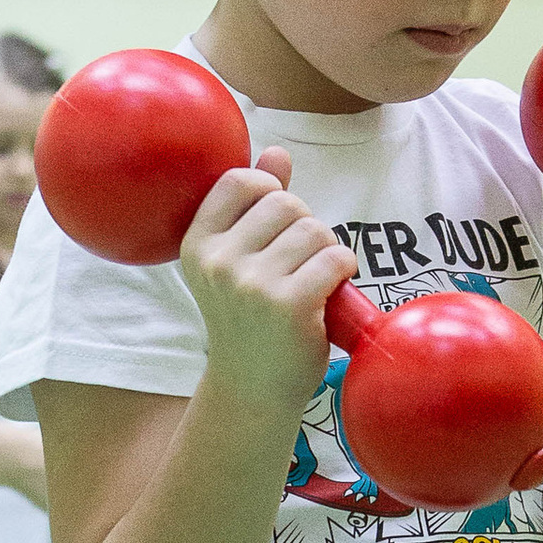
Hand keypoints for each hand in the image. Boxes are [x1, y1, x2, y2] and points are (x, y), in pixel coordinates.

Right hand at [182, 148, 354, 413]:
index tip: (276, 227)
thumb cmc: (250, 320)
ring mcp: (252, 284)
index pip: (241, 181)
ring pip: (315, 229)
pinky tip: (331, 293)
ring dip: (327, 251)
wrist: (253, 389)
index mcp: (197, 244)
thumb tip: (276, 152)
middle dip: (305, 227)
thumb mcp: (239, 262)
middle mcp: (218, 262)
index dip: (271, 193)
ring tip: (314, 281)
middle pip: (287, 203)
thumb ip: (255, 206)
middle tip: (299, 264)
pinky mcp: (289, 305)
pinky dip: (344, 270)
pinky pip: (335, 257)